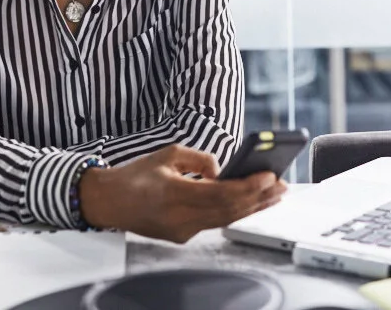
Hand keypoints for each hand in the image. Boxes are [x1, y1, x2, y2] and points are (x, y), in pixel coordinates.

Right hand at [79, 144, 286, 242]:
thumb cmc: (136, 175)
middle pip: (228, 210)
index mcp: (172, 192)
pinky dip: (235, 213)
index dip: (248, 187)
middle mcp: (177, 216)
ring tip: (274, 195)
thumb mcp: (167, 154)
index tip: (269, 177)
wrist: (108, 201)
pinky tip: (250, 204)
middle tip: (282, 185)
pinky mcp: (180, 237)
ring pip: (225, 220)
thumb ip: (199, 159)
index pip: (220, 193)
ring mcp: (180, 230)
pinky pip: (214, 224)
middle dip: (258, 198)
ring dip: (252, 207)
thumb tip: (222, 170)